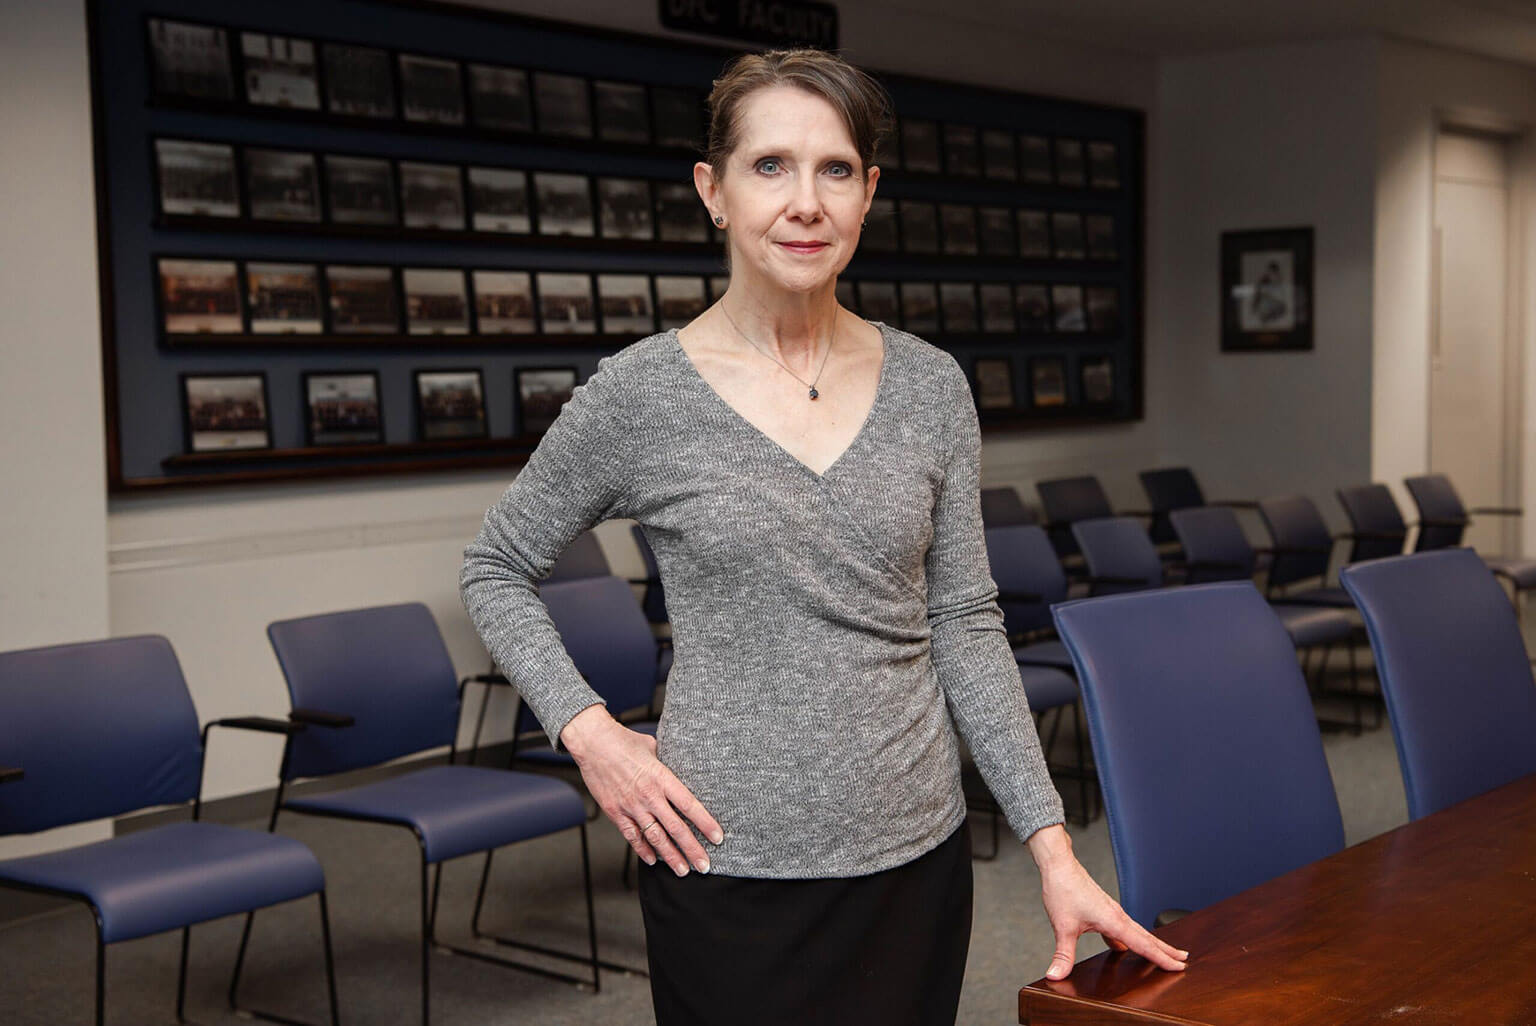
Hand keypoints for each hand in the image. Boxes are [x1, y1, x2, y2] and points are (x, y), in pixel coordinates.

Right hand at [560, 705, 722, 876]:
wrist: (592, 743)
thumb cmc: (623, 740)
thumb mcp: (653, 747)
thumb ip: (666, 762)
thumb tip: (677, 766)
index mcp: (661, 777)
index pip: (689, 805)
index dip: (705, 823)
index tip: (717, 838)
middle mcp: (648, 795)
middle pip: (675, 828)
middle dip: (692, 849)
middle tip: (704, 866)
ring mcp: (631, 806)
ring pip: (655, 837)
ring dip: (670, 856)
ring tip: (683, 870)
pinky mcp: (615, 812)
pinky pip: (632, 836)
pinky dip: (643, 850)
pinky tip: (652, 860)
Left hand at [1027, 825, 1187, 980]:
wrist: (1059, 865)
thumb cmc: (1063, 889)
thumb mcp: (1063, 927)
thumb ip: (1063, 955)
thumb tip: (1056, 975)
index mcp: (1114, 921)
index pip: (1143, 945)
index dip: (1162, 958)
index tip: (1179, 967)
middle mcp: (1117, 915)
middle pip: (1147, 937)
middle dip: (1166, 950)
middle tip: (1184, 961)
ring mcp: (1112, 911)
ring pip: (1137, 931)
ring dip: (1152, 943)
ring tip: (1163, 954)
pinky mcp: (1104, 909)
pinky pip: (1123, 927)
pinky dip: (1129, 938)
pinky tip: (1122, 947)